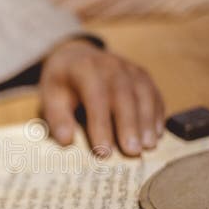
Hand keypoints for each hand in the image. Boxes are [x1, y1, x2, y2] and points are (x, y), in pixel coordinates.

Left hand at [40, 38, 164, 156]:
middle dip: (129, 126)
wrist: (77, 57)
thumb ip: (57, 118)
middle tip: (132, 152)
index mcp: (85, 69)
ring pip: (144, 94)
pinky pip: (154, 94)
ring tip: (148, 146)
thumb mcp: (51, 97)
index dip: (101, 125)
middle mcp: (111, 65)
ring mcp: (130, 68)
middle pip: (124, 96)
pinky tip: (157, 134)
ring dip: (147, 121)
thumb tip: (66, 140)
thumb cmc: (63, 83)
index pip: (96, 98)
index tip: (104, 152)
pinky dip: (157, 114)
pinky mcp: (143, 75)